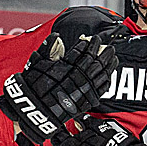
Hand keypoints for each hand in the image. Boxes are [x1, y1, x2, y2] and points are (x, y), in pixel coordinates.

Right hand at [0, 33, 117, 144]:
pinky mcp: (86, 100)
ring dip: (108, 63)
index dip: (88, 44)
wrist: (35, 109)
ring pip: (101, 73)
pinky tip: (109, 74)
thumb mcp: (36, 64)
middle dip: (102, 51)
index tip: (93, 39)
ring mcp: (83, 88)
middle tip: (108, 45)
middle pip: (94, 60)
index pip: (81, 51)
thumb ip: (47, 48)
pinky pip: (101, 89)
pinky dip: (106, 80)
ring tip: (113, 56)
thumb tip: (57, 36)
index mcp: (66, 65)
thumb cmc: (33, 86)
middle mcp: (76, 76)